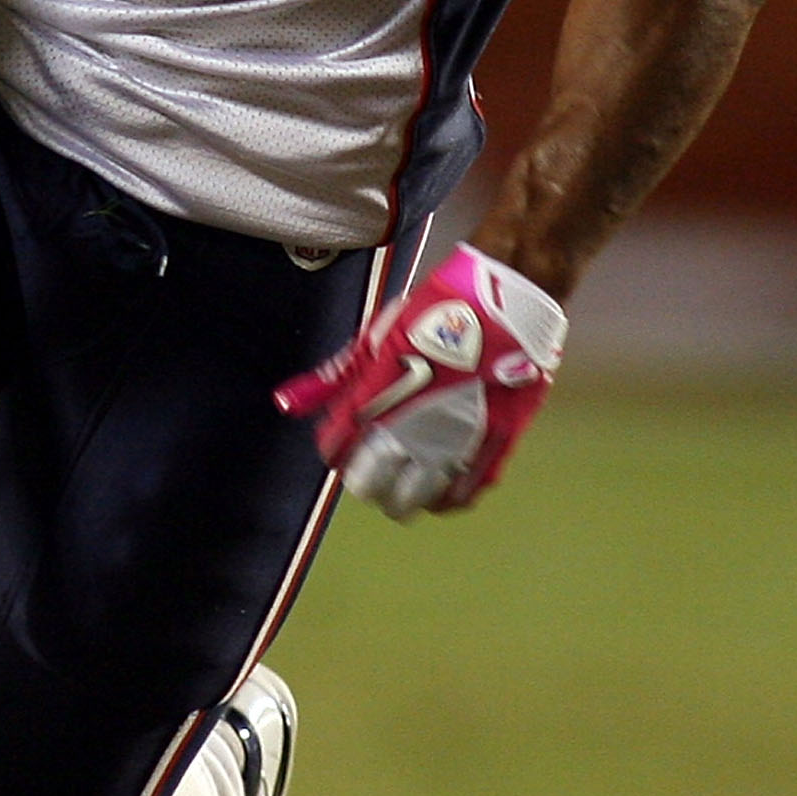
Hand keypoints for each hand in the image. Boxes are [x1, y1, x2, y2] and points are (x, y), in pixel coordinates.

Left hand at [274, 242, 566, 518]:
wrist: (510, 295)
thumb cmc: (439, 310)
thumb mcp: (381, 334)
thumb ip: (337, 375)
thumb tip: (286, 404)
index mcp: (383, 384)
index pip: (338, 443)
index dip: (333, 452)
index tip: (337, 451)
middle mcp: (417, 415)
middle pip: (371, 481)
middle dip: (364, 482)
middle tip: (367, 474)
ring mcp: (459, 430)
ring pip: (416, 495)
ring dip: (401, 498)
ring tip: (399, 492)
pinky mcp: (497, 438)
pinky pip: (465, 491)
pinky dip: (446, 500)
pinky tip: (438, 496)